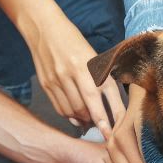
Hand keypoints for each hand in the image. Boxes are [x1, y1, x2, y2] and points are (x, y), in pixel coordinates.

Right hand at [27, 14, 124, 135]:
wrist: (44, 29)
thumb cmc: (74, 42)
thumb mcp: (92, 55)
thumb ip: (101, 77)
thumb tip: (109, 105)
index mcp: (92, 65)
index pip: (107, 96)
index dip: (114, 116)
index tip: (118, 132)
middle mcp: (76, 73)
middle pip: (89, 108)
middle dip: (99, 124)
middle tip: (106, 132)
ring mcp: (59, 79)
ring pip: (74, 111)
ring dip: (83, 120)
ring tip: (90, 122)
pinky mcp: (46, 84)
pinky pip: (60, 107)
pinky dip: (69, 116)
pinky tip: (75, 116)